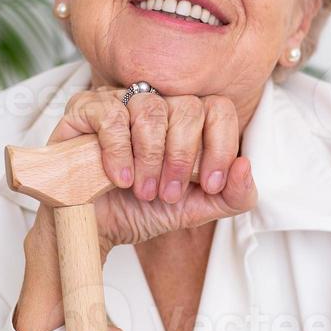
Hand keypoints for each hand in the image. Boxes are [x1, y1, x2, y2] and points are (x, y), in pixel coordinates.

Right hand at [46, 87, 258, 251]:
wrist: (94, 228)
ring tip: (141, 190)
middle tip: (167, 193)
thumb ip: (232, 196)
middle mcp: (157, 105)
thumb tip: (246, 164)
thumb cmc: (141, 211)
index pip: (220, 108)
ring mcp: (121, 101)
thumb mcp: (195, 210)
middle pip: (188, 108)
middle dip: (183, 159)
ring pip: (151, 110)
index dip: (221, 146)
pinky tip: (117, 177)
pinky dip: (119, 151)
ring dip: (150, 158)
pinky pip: (111, 115)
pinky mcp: (85, 108)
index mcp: (187, 122)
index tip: (210, 184)